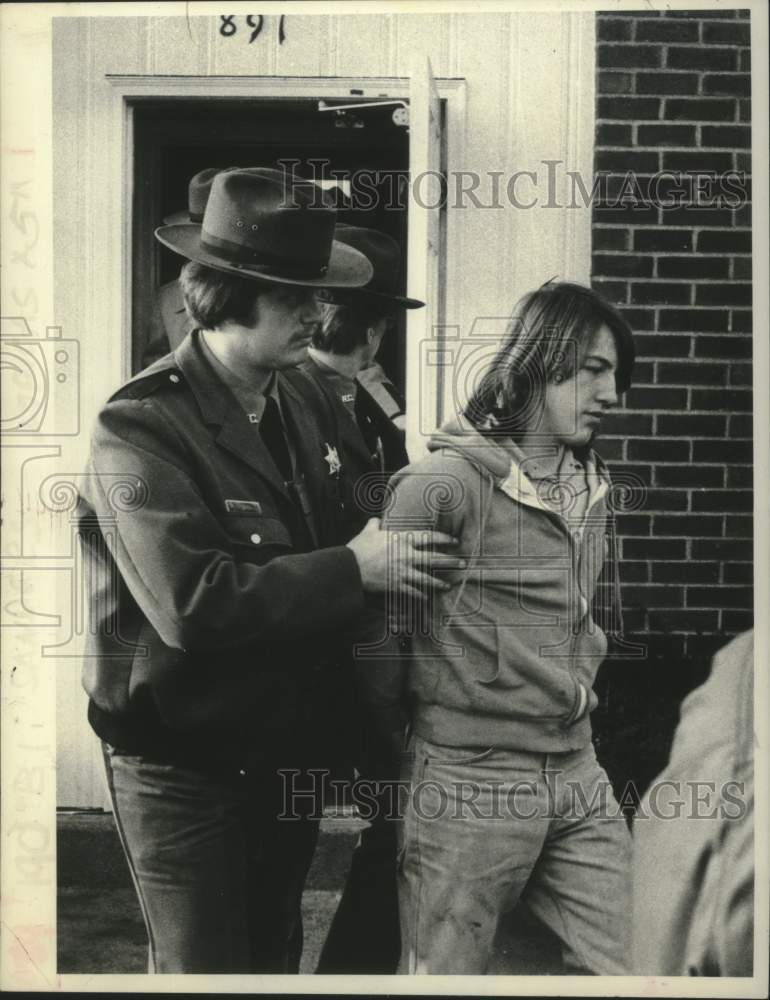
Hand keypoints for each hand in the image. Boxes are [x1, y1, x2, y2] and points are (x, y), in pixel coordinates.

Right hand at [347, 517, 464, 599]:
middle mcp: (407, 555)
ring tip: (448, 585)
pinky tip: (427, 597)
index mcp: (402, 539)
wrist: (351, 569)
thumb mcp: (368, 531)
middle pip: (434, 558)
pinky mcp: (397, 585)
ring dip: (439, 582)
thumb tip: (376, 520)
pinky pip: (413, 591)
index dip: (444, 538)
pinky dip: (421, 595)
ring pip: (427, 578)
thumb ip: (375, 524)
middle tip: (462, 563)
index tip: (454, 540)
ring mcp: (403, 572)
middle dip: (450, 561)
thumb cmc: (359, 548)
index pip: (429, 537)